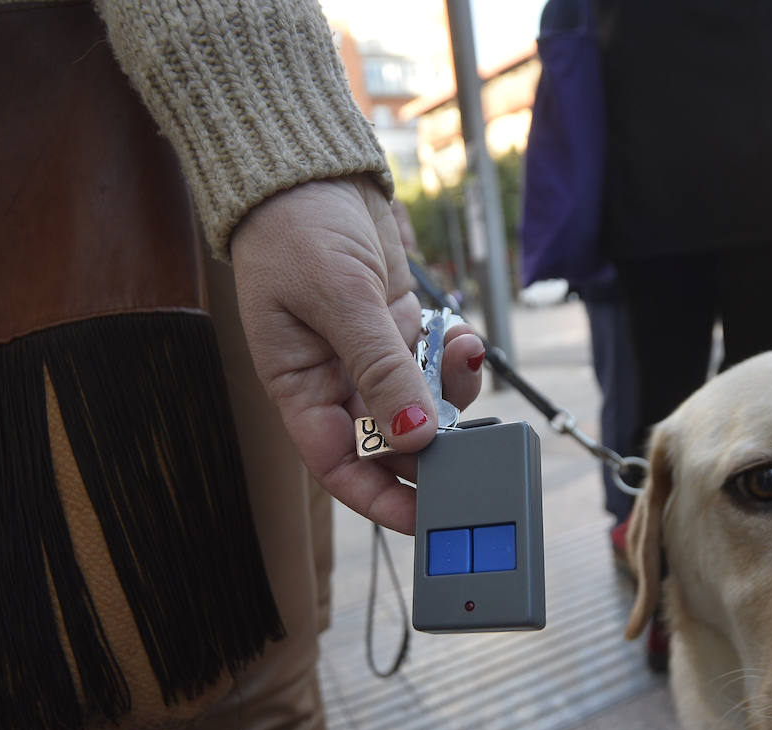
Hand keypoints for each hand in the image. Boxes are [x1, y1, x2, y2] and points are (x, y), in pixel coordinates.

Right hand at [230, 176, 484, 533]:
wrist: (308, 167)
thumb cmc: (295, 230)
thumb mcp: (338, 300)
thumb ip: (380, 368)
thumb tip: (416, 436)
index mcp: (299, 387)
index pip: (339, 464)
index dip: (379, 498)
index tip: (425, 519)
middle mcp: (334, 381)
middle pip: (389, 441)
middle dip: (434, 445)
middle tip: (476, 445)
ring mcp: (370, 355)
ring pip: (422, 403)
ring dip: (451, 392)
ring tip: (461, 357)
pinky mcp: (398, 328)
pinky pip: (434, 362)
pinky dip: (454, 357)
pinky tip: (460, 334)